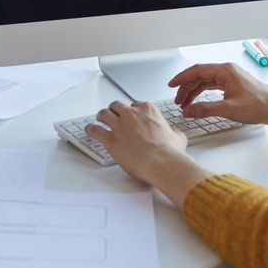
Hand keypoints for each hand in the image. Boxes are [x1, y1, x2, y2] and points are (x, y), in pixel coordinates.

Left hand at [85, 100, 211, 205]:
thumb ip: (173, 132)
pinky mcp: (110, 139)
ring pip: (104, 114)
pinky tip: (89, 130)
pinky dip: (91, 129)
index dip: (132, 111)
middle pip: (117, 106)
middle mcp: (131, 114)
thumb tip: (175, 134)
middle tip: (113, 116)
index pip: (135, 105)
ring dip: (101, 116)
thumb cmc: (169, 152)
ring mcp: (119, 125)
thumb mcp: (178, 137)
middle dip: (114, 110)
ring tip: (99, 119)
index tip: (130, 116)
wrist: (162, 162)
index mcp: (147, 110)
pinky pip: (95, 130)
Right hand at [169, 62, 267, 125]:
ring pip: (206, 82)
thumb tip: (189, 110)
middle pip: (200, 76)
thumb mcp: (228, 109)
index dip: (182, 78)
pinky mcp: (234, 85)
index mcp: (225, 71)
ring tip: (186, 104)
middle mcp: (227, 71)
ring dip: (194, 92)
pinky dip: (204, 94)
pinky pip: (213, 86)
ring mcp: (231, 78)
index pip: (197, 70)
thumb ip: (205, 109)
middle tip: (178, 101)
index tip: (172, 85)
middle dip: (187, 88)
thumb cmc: (259, 105)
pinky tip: (199, 101)